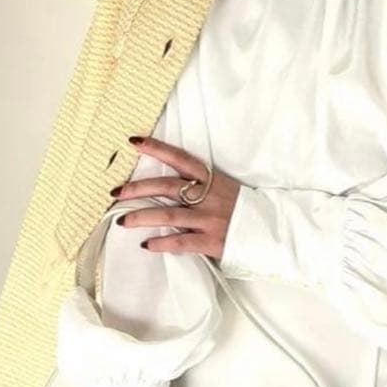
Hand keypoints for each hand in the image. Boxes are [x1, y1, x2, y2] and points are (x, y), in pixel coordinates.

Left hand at [111, 136, 242, 259]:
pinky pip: (181, 241)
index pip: (180, 158)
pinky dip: (162, 242)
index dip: (157, 149)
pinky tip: (146, 244)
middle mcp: (208, 195)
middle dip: (138, 188)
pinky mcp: (211, 240)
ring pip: (168, 214)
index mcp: (211, 179)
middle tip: (116, 192)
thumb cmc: (242, 208)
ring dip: (142, 217)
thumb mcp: (224, 188)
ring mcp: (209, 218)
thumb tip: (165, 188)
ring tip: (122, 221)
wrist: (270, 230)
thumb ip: (199, 186)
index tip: (134, 142)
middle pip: (166, 186)